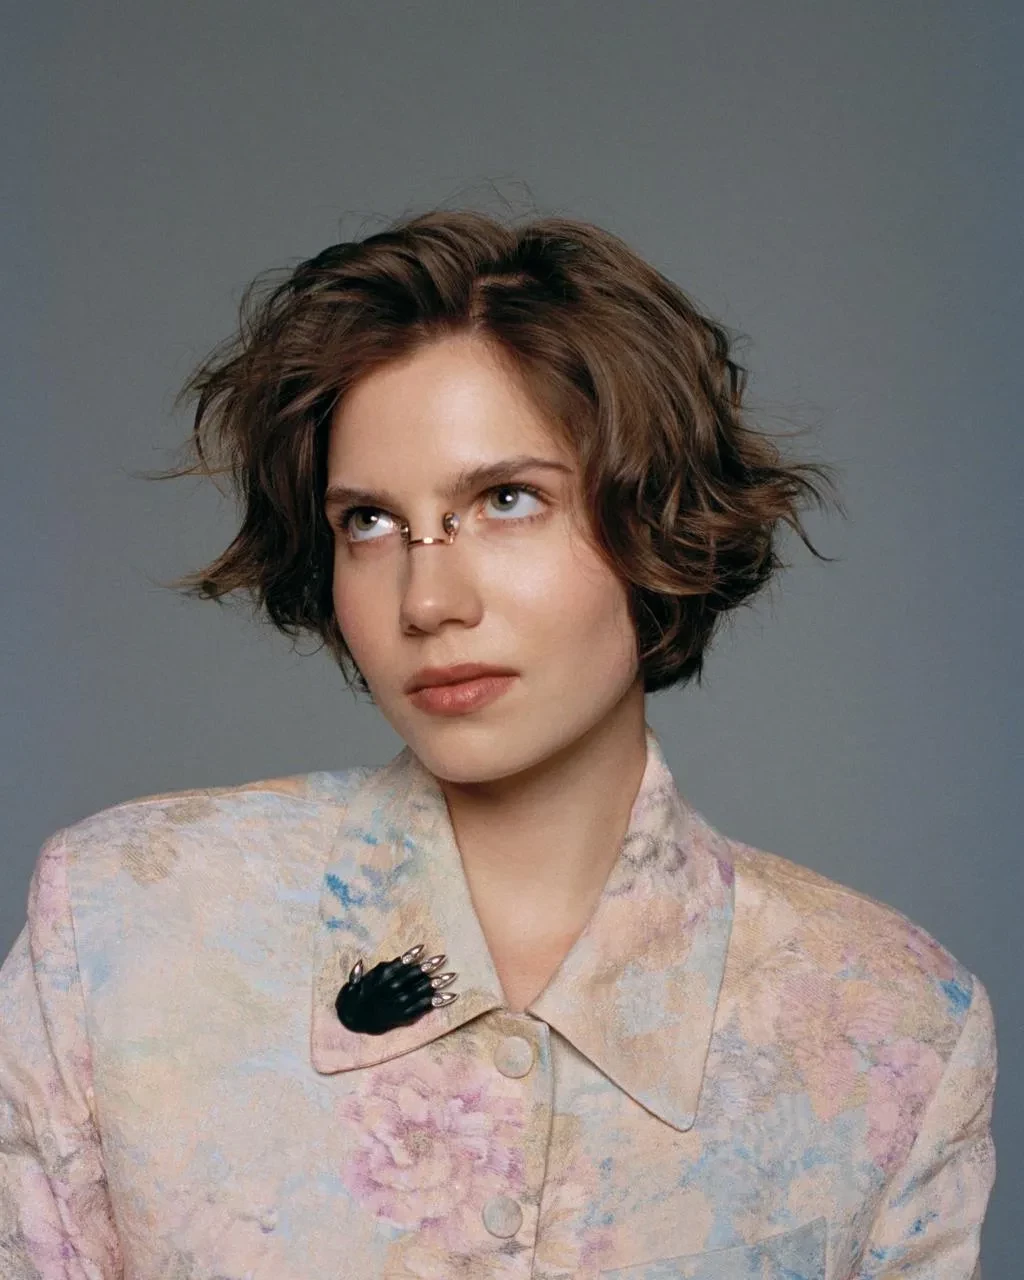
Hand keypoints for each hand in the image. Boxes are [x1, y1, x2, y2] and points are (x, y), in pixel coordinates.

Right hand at [335, 942, 458, 1033]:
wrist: (352, 1021)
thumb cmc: (356, 996)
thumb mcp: (355, 980)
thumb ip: (367, 970)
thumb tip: (372, 961)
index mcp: (380, 980)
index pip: (398, 966)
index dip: (410, 957)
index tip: (423, 947)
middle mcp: (391, 992)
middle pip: (412, 977)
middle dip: (427, 967)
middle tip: (442, 957)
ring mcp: (399, 1004)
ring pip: (420, 992)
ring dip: (436, 983)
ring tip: (451, 975)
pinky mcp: (405, 1015)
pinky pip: (423, 1008)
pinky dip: (437, 1002)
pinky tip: (450, 996)